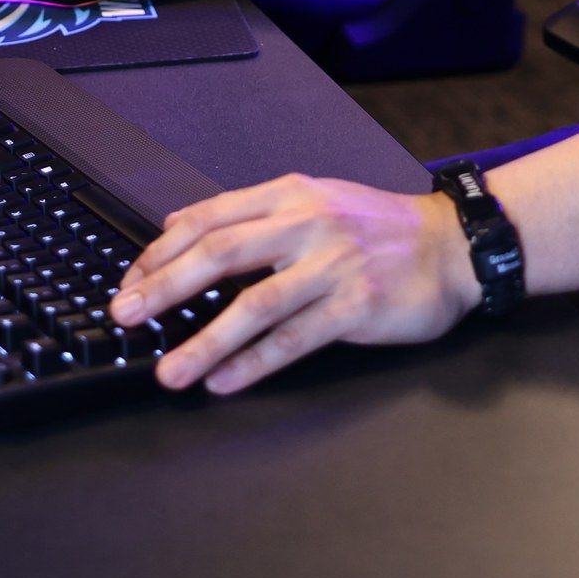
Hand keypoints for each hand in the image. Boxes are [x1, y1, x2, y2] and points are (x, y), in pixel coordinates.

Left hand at [112, 175, 478, 395]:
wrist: (453, 245)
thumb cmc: (377, 228)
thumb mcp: (314, 199)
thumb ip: (249, 211)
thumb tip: (176, 221)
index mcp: (290, 196)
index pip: (210, 217)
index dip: (162, 251)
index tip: (129, 282)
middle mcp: (308, 224)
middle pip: (222, 253)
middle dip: (165, 287)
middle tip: (125, 317)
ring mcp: (334, 266)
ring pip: (255, 305)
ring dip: (204, 342)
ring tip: (169, 371)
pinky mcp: (357, 306)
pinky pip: (296, 339)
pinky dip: (255, 363)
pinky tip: (225, 382)